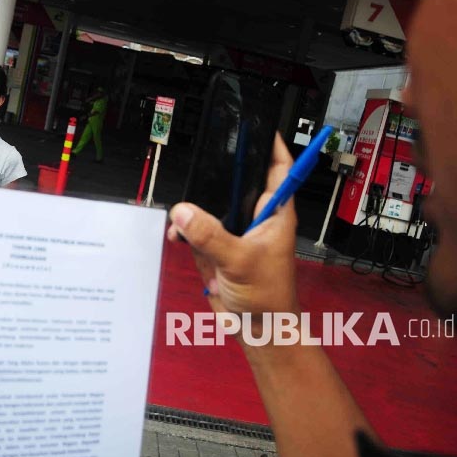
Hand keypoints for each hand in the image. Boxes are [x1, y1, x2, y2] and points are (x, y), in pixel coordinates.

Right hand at [167, 134, 298, 326]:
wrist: (257, 331)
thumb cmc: (266, 296)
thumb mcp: (239, 261)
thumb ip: (210, 236)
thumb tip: (181, 212)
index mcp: (275, 213)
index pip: (280, 169)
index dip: (271, 146)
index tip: (257, 125)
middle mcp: (256, 218)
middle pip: (237, 183)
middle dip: (218, 176)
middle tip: (199, 164)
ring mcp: (235, 233)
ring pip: (211, 206)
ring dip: (194, 211)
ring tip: (181, 217)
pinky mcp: (217, 248)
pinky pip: (196, 230)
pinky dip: (185, 233)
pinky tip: (177, 238)